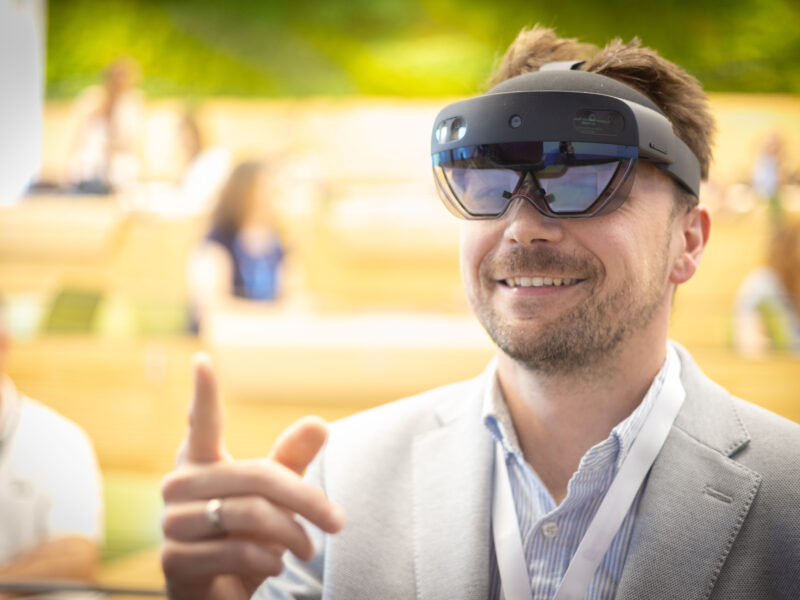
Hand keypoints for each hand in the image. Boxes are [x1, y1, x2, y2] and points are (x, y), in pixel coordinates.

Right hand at [160, 354, 344, 599]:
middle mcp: (179, 485)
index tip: (203, 360)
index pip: (202, 423)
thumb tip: (320, 423)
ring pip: (250, 513)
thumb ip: (292, 461)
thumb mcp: (276, 498)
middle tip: (338, 522)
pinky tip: (275, 567)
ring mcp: (171, 522)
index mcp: (202, 461)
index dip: (203, 394)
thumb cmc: (248, 536)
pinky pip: (237, 550)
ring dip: (292, 536)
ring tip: (308, 549)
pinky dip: (268, 561)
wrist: (220, 597)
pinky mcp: (174, 560)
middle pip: (257, 477)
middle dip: (306, 500)